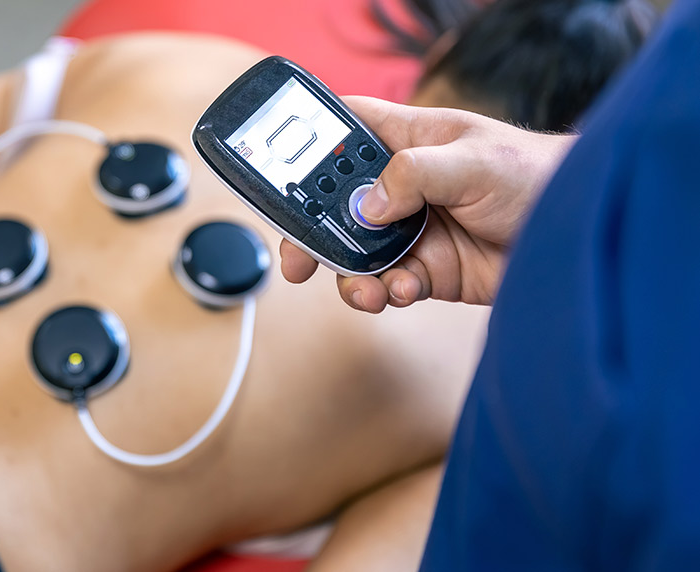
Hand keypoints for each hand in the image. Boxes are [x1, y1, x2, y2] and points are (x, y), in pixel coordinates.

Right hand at [280, 97, 575, 311]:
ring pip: (355, 253)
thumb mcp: (475, 161)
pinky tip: (401, 291)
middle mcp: (403, 187)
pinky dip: (385, 293)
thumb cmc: (539, 177)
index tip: (282, 178)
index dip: (310, 148)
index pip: (346, 132)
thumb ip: (415, 175)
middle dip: (312, 232)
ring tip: (366, 289)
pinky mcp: (428, 271)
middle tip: (298, 260)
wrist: (581, 240)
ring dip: (350, 275)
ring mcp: (413, 231)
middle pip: (334, 204)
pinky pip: (387, 285)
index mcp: (408, 141)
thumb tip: (367, 205)